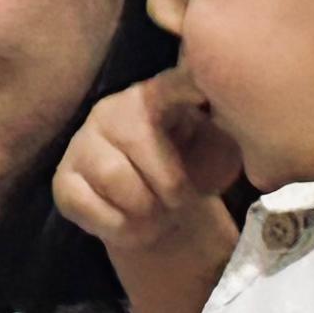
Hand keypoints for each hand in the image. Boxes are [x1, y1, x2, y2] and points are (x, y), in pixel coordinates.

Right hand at [55, 70, 243, 312]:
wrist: (158, 211)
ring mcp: (81, 144)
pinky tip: (131, 225)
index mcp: (155, 96)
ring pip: (114, 177)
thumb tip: (250, 121)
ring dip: (144, 209)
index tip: (203, 95)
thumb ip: (234, 130)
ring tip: (157, 216)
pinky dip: (118, 227)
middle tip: (179, 203)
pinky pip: (88, 205)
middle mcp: (112, 110)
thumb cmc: (193, 170)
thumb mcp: (221, 149)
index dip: (185, 87)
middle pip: (140, 143)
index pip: (171, 85)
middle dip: (169, 185)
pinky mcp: (63, 180)